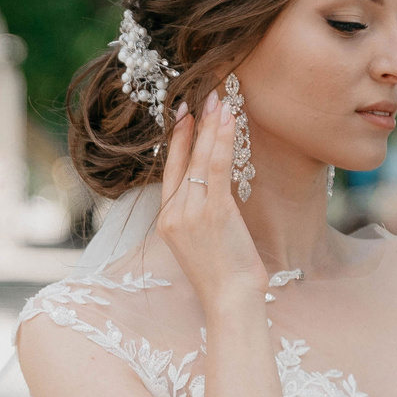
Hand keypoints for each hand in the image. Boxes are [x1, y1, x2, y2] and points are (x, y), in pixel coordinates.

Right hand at [154, 97, 266, 314]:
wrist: (229, 301)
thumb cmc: (223, 278)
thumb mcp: (204, 244)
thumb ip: (203, 216)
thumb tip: (217, 192)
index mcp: (167, 221)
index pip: (171, 171)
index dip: (178, 141)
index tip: (185, 115)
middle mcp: (173, 213)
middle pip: (182, 159)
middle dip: (194, 125)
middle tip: (203, 95)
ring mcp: (190, 212)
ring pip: (200, 158)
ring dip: (211, 126)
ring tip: (219, 99)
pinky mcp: (213, 211)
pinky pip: (216, 167)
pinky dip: (222, 140)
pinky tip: (228, 120)